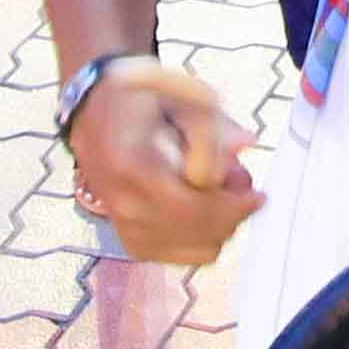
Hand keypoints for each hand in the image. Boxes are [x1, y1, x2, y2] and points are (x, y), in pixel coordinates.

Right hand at [68, 60, 260, 263]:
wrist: (94, 115)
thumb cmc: (139, 100)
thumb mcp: (173, 91)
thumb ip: (209, 123)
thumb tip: (246, 145)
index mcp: (134, 167)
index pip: (198, 207)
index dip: (236, 203)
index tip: (255, 188)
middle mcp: (126, 205)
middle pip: (204, 233)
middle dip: (233, 213)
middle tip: (240, 186)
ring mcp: (128, 228)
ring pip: (200, 250)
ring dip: (222, 226)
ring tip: (220, 195)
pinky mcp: (133, 242)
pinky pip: (185, 256)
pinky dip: (204, 239)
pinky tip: (204, 210)